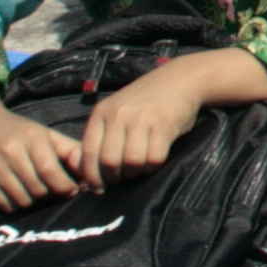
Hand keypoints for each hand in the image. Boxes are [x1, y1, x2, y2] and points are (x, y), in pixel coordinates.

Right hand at [0, 82, 88, 210]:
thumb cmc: (19, 131)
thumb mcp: (45, 134)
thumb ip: (70, 150)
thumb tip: (90, 173)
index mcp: (31, 139)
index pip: (50, 171)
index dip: (65, 186)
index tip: (72, 190)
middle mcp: (11, 153)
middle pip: (39, 189)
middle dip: (50, 194)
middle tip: (53, 190)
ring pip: (24, 200)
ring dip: (34, 200)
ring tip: (35, 190)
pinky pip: (6, 205)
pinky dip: (16, 204)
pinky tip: (18, 193)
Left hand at [73, 61, 209, 189]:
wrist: (180, 79)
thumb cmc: (145, 100)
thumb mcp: (117, 112)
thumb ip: (101, 136)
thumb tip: (86, 172)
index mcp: (102, 112)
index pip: (88, 152)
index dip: (91, 175)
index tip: (97, 187)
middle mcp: (119, 115)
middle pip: (109, 161)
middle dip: (116, 177)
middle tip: (123, 177)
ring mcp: (141, 119)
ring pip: (132, 162)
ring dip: (136, 172)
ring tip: (140, 166)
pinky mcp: (164, 125)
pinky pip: (154, 158)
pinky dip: (153, 166)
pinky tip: (154, 158)